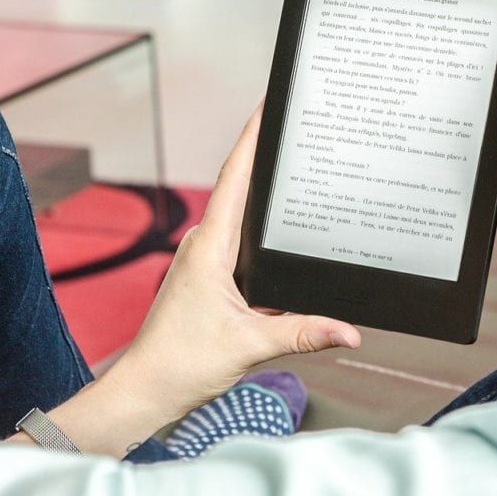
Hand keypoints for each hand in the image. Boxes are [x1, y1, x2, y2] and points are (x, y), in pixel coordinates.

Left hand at [105, 103, 361, 423]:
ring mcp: (206, 260)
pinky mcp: (211, 278)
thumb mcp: (252, 345)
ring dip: (265, 194)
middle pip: (240, 187)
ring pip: (242, 216)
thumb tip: (350, 330)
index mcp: (211, 247)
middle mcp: (206, 245)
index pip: (235, 177)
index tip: (267, 104)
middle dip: (265, 153)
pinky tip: (286, 234)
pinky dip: (264, 232)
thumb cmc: (180, 364)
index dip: (251, 136)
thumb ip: (305, 332)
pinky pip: (242, 243)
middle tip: (294, 126)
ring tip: (297, 169)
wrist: (146, 390)